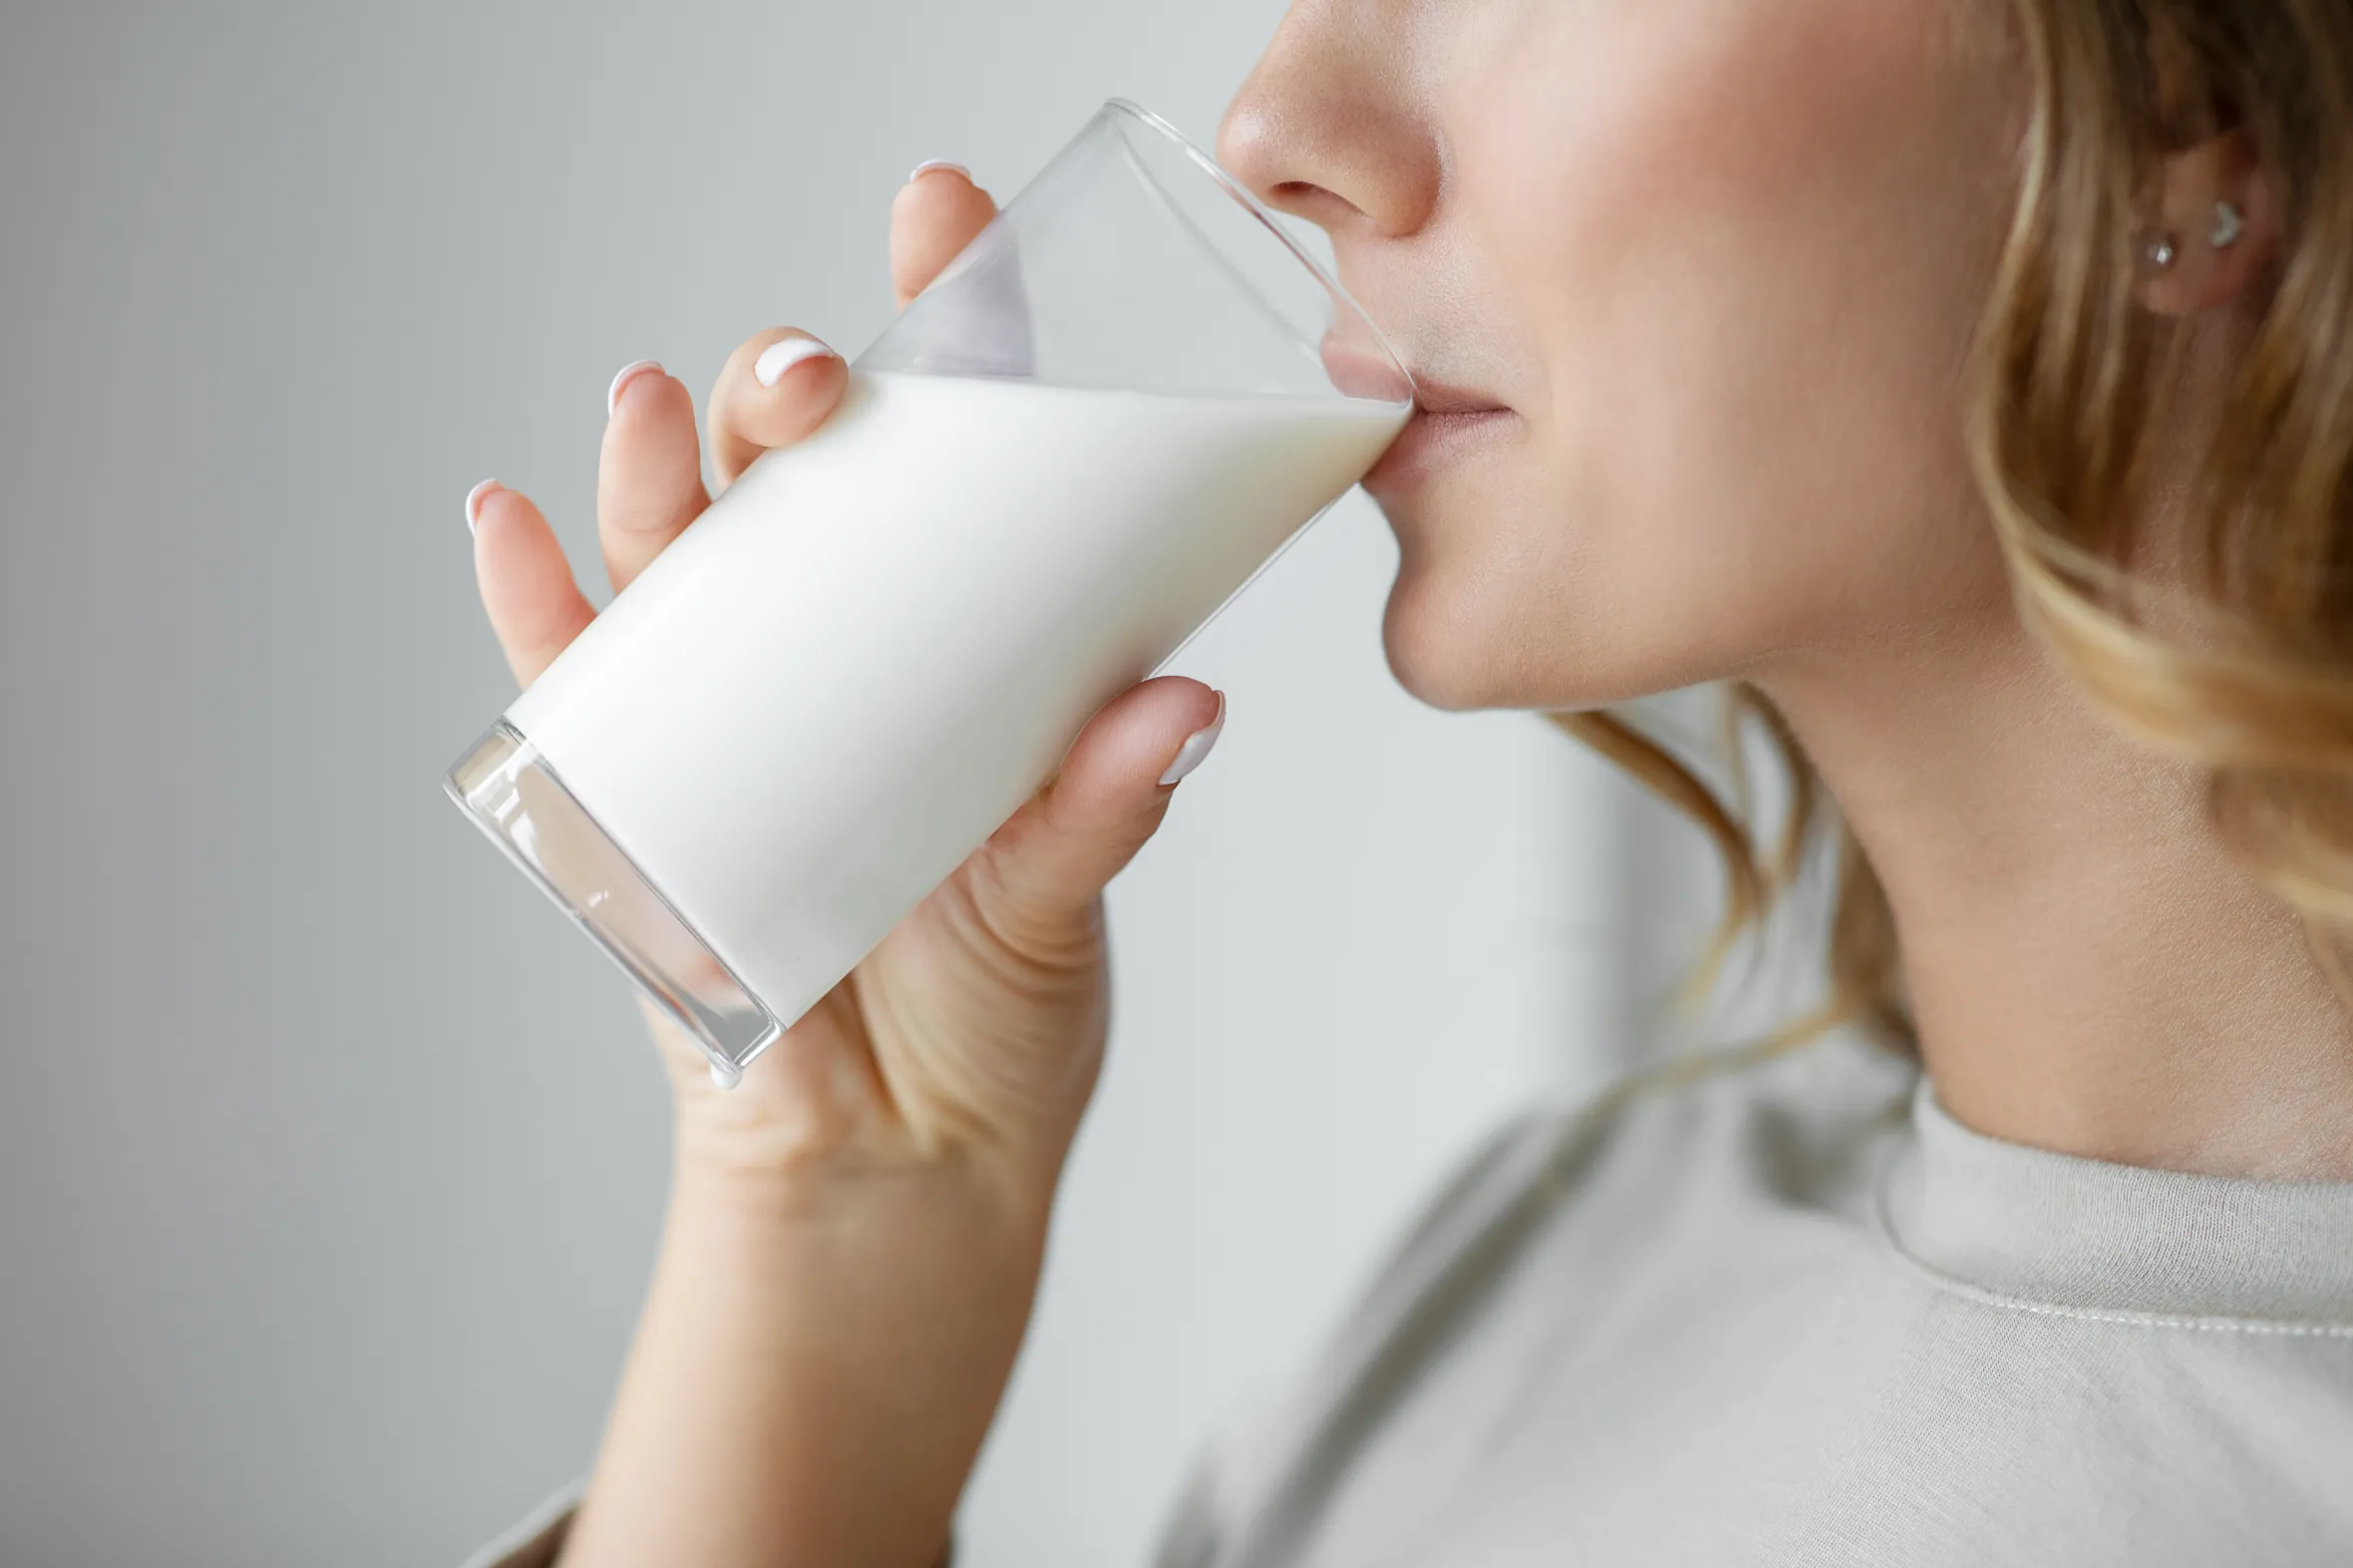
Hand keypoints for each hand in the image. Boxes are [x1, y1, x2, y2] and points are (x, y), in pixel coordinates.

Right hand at [468, 166, 1226, 1205]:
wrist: (899, 1165)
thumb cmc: (993, 1018)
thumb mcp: (1059, 897)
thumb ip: (1104, 807)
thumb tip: (1183, 705)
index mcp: (952, 649)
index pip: (944, 457)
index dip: (942, 331)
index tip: (950, 228)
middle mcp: (837, 656)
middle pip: (787, 482)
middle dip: (782, 396)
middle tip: (813, 376)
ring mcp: (729, 718)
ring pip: (671, 557)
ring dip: (648, 470)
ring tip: (652, 407)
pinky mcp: (634, 804)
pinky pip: (571, 688)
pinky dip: (532, 607)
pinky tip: (505, 522)